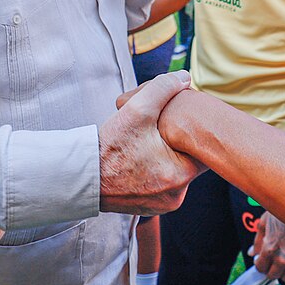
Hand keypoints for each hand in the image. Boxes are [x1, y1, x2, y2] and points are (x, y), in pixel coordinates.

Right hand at [100, 71, 203, 214]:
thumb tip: (185, 76)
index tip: (181, 121)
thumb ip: (164, 87)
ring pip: (175, 171)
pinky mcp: (150, 207)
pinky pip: (161, 183)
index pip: (203, 149)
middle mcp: (176, 196)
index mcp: (180, 175)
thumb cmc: (110, 146)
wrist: (81, 178)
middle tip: (161, 129)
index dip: (193, 130)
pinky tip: (141, 157)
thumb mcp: (138, 109)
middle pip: (189, 160)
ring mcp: (163, 204)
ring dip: (166, 156)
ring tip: (149, 142)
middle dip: (178, 142)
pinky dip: (155, 169)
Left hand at [252, 212, 284, 283]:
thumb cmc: (281, 213)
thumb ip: (257, 241)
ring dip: (283, 272)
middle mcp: (281, 257)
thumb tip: (251, 253)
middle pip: (273, 275)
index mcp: (269, 249)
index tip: (261, 260)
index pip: (260, 268)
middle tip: (272, 262)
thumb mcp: (263, 223)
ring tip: (283, 264)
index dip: (260, 264)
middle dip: (270, 270)